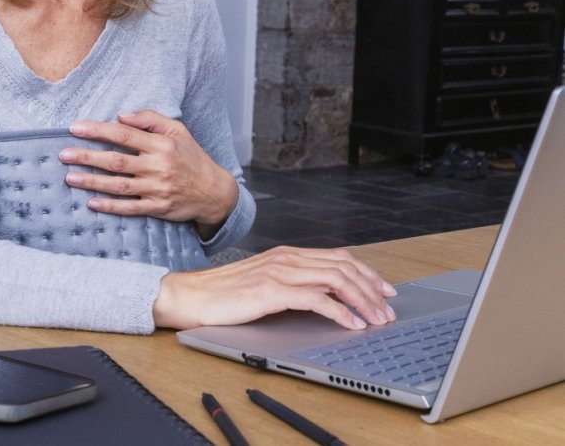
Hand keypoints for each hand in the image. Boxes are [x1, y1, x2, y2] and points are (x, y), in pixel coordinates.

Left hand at [60, 110, 239, 235]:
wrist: (214, 191)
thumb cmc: (191, 157)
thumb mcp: (178, 131)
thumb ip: (150, 120)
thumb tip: (122, 114)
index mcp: (161, 144)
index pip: (124, 135)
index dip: (98, 130)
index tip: (76, 128)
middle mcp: (158, 166)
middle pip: (116, 161)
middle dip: (88, 156)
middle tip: (64, 154)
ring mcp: (157, 189)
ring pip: (119, 185)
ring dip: (92, 181)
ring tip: (70, 177)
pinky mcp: (157, 208)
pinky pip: (129, 208)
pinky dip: (110, 206)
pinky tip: (92, 203)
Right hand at [153, 246, 398, 330]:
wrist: (191, 295)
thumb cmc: (224, 293)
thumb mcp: (263, 283)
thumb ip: (291, 284)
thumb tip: (323, 299)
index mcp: (285, 254)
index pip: (337, 257)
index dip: (365, 272)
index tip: (384, 290)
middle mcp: (286, 257)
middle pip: (342, 265)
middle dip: (371, 287)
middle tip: (388, 308)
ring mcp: (279, 271)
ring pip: (336, 279)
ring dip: (362, 301)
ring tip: (376, 319)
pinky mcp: (272, 290)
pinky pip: (317, 299)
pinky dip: (340, 312)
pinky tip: (351, 324)